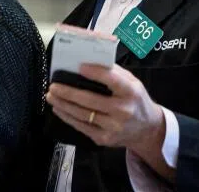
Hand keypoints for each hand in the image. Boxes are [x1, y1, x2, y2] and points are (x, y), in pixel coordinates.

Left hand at [46, 64, 171, 176]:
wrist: (147, 129)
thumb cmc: (136, 101)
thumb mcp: (133, 82)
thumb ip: (114, 72)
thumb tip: (90, 61)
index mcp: (131, 92)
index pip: (112, 80)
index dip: (95, 73)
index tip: (79, 67)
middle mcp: (123, 110)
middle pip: (90, 100)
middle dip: (68, 92)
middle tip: (54, 85)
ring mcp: (113, 126)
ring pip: (82, 114)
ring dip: (63, 104)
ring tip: (51, 96)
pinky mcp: (104, 138)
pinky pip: (82, 126)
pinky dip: (67, 117)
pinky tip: (59, 109)